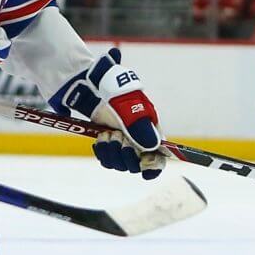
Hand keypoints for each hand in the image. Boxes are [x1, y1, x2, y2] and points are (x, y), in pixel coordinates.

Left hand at [54, 48, 165, 179]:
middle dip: (126, 155)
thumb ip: (141, 128)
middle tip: (117, 137)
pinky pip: (107, 160)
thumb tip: (152, 148)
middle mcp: (139, 141)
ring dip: (111, 153)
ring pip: (120, 164)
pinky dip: (102, 152)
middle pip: (136, 165)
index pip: (159, 158)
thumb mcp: (131, 109)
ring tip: (106, 135)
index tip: (144, 166)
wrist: (95, 88)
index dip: (153, 166)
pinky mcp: (109, 144)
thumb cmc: (118, 94)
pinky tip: (100, 140)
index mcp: (151, 133)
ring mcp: (123, 144)